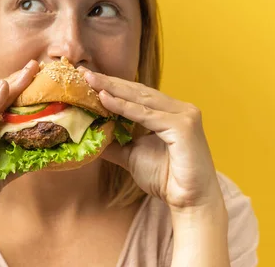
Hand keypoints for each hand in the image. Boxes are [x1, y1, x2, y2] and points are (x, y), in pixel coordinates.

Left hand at [82, 70, 224, 212]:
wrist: (190, 202)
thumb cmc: (167, 179)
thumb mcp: (132, 156)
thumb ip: (115, 143)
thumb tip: (91, 135)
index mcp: (171, 112)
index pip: (138, 94)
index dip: (113, 85)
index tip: (88, 78)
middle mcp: (180, 109)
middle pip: (139, 91)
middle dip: (110, 82)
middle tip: (85, 72)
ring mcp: (184, 115)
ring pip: (142, 99)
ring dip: (114, 89)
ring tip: (91, 81)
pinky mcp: (183, 126)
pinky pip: (147, 115)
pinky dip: (124, 107)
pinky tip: (105, 100)